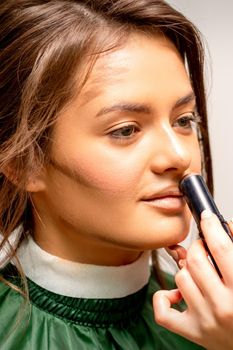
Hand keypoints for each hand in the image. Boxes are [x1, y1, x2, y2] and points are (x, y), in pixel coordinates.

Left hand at [153, 210, 232, 349]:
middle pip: (195, 260)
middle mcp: (223, 307)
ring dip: (186, 270)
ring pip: (180, 278)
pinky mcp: (192, 332)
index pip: (221, 248)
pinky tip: (177, 293)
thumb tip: (224, 226)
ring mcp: (205, 320)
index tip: (206, 218)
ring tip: (200, 274)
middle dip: (198, 247)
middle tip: (204, 248)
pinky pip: (163, 311)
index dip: (211, 227)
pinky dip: (164, 297)